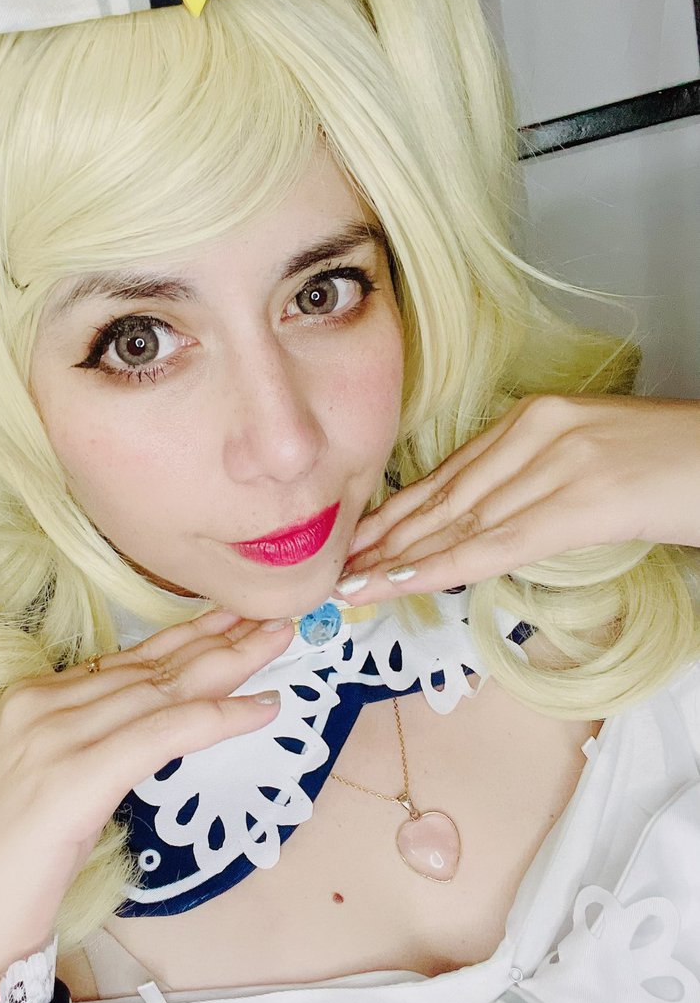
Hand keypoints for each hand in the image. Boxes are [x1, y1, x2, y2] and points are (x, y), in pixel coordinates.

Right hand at [0, 609, 292, 1002]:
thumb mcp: (46, 787)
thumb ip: (90, 746)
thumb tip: (153, 729)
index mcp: (30, 700)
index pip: (128, 659)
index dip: (188, 637)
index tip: (235, 620)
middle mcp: (40, 704)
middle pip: (152, 665)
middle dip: (219, 638)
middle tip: (275, 615)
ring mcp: (53, 737)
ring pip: (163, 689)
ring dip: (231, 664)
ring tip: (280, 642)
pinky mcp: (73, 777)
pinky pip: (164, 733)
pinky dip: (219, 718)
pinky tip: (262, 708)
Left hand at [335, 394, 699, 599]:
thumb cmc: (675, 464)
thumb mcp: (592, 461)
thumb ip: (537, 481)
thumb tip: (489, 523)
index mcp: (536, 417)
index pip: (451, 472)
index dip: (399, 510)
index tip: (360, 538)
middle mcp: (537, 432)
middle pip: (444, 494)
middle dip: (386, 536)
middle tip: (337, 568)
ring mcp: (558, 463)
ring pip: (460, 520)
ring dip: (399, 557)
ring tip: (353, 584)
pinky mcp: (583, 501)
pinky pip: (497, 543)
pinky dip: (442, 564)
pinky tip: (401, 580)